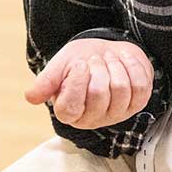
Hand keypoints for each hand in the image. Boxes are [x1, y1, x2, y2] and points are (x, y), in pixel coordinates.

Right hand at [24, 38, 154, 130]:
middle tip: (94, 59)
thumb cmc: (79, 61)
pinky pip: (140, 86)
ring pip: (121, 89)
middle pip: (99, 94)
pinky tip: (123, 60)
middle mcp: (93, 119)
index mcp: (69, 113)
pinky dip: (132, 66)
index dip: (76, 82)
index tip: (79, 64)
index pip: (71, 106)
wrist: (104, 52)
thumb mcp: (59, 66)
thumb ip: (46, 81)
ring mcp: (117, 113)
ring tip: (108, 60)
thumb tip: (31, 97)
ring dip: (115, 65)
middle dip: (97, 67)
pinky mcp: (137, 104)